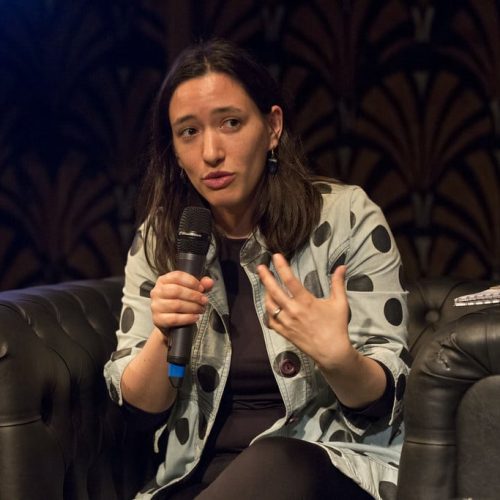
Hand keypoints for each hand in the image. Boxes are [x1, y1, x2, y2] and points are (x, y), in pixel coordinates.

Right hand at [150, 271, 213, 330]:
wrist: (170, 323)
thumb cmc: (180, 302)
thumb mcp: (191, 291)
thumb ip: (201, 285)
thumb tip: (209, 282)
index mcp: (163, 280)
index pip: (177, 276)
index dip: (192, 281)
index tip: (201, 288)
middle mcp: (157, 291)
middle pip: (176, 290)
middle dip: (194, 296)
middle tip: (204, 300)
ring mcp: (156, 306)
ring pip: (176, 305)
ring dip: (193, 307)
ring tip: (201, 309)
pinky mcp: (158, 319)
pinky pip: (174, 318)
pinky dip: (188, 318)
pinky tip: (195, 317)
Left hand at [257, 254, 353, 370]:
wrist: (332, 352)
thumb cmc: (337, 326)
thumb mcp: (340, 303)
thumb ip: (338, 283)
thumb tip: (342, 266)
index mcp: (306, 302)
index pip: (290, 280)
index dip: (281, 267)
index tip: (275, 256)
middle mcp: (293, 311)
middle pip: (274, 291)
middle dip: (266, 277)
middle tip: (260, 267)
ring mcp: (287, 322)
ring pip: (270, 305)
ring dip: (266, 293)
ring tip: (265, 284)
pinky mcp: (284, 332)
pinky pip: (271, 320)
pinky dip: (268, 311)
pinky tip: (269, 305)